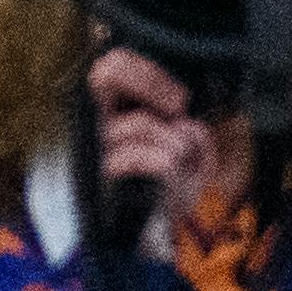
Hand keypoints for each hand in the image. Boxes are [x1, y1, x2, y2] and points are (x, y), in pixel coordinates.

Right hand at [84, 44, 248, 215]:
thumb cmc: (170, 181)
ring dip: (172, 139)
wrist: (156, 226)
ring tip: (181, 156)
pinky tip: (171, 170)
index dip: (150, 73)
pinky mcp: (102, 172)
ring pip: (139, 122)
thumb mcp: (193, 148)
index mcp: (117, 108)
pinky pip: (134, 155)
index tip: (181, 100)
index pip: (115, 63)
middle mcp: (100, 120)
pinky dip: (162, 159)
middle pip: (105, 72)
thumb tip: (184, 125)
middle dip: (150, 83)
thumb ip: (193, 129)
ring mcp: (98, 145)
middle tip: (176, 108)